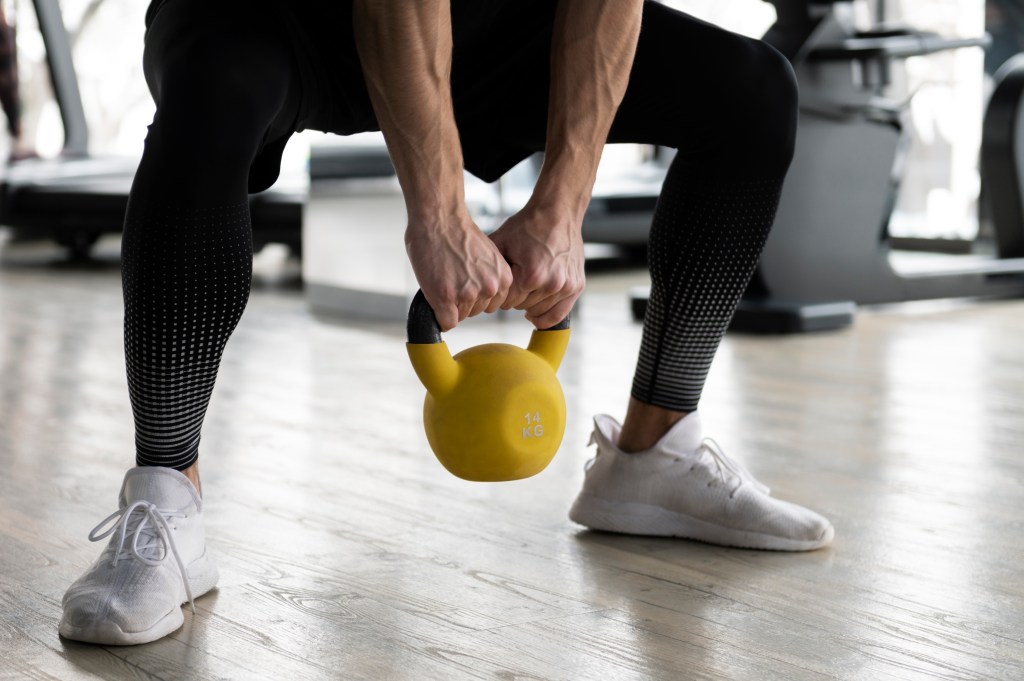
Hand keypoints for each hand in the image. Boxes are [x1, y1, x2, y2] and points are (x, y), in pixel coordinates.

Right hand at [406, 213, 512, 330]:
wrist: (439, 218)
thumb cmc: (458, 232)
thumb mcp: (488, 256)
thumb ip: (489, 277)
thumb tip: (481, 294)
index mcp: (503, 278)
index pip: (492, 304)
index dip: (476, 296)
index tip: (465, 284)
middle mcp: (489, 288)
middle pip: (476, 312)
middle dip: (462, 300)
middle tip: (450, 279)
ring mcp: (468, 294)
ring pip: (460, 317)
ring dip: (449, 305)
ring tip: (443, 280)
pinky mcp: (447, 298)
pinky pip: (446, 322)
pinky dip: (438, 315)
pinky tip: (435, 296)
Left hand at [489, 203, 584, 328]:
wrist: (558, 212)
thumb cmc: (528, 226)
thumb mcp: (500, 242)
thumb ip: (488, 268)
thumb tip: (477, 289)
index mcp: (531, 276)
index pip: (506, 301)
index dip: (499, 293)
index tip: (499, 282)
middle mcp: (551, 284)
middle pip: (521, 307)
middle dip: (513, 297)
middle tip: (513, 280)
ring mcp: (566, 287)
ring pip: (538, 312)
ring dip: (529, 303)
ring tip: (525, 287)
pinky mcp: (576, 287)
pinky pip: (559, 314)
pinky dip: (546, 317)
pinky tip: (534, 314)